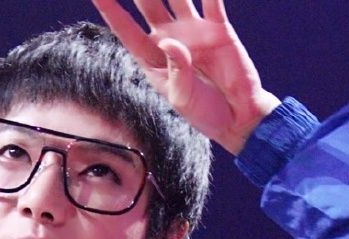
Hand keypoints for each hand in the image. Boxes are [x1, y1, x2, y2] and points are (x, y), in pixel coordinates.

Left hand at [89, 0, 280, 153]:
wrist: (237, 118)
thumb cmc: (205, 114)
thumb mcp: (183, 99)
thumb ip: (176, 71)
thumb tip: (169, 42)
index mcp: (153, 59)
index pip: (126, 30)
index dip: (111, 9)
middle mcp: (170, 38)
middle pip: (148, 3)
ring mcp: (193, 30)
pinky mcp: (218, 27)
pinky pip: (212, 0)